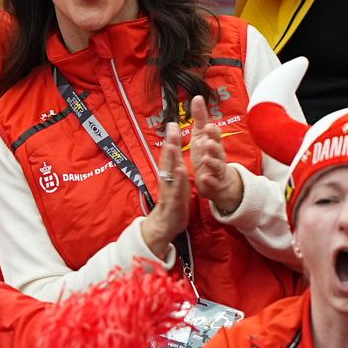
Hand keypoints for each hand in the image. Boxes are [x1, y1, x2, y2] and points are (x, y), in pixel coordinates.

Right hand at [140, 123, 190, 260]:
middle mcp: (166, 179)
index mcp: (168, 173)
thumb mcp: (174, 180)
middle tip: (172, 127)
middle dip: (170, 142)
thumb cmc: (172, 200)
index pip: (169, 154)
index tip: (173, 123)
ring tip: (173, 145)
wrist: (166, 225)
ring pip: (169, 172)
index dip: (171, 139)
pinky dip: (178, 179)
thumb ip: (174, 164)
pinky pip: (176, 189)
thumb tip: (173, 148)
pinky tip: (181, 170)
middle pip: (167, 158)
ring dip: (171, 158)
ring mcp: (169, 189)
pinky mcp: (173, 201)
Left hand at [190, 96, 242, 213]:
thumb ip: (200, 118)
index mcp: (213, 143)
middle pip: (218, 150)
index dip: (212, 133)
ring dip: (212, 162)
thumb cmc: (208, 154)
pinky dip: (209, 181)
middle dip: (214, 146)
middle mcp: (217, 156)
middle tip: (209, 142)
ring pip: (217, 166)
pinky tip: (204, 178)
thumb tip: (198, 97)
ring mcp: (216, 170)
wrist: (220, 181)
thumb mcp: (202, 136)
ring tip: (207, 159)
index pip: (214, 136)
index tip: (209, 127)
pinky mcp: (214, 183)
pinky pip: (212, 182)